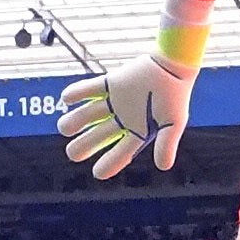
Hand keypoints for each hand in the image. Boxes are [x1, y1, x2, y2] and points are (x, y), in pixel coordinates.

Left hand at [58, 51, 196, 179]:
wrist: (173, 66)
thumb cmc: (176, 95)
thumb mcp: (174, 123)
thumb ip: (167, 143)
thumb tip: (164, 167)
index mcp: (138, 132)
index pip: (121, 152)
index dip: (109, 164)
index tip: (97, 173)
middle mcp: (124, 119)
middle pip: (98, 135)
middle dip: (84, 145)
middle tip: (72, 153)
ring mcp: (116, 101)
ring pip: (90, 114)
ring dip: (75, 120)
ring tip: (64, 127)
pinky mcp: (112, 82)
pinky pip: (90, 88)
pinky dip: (77, 92)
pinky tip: (66, 99)